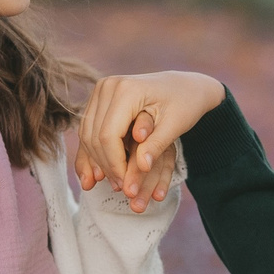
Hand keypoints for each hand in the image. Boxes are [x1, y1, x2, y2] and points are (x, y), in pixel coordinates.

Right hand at [74, 70, 225, 213]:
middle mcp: (108, 86)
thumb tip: (142, 167)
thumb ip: (157, 145)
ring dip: (98, 161)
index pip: (108, 136)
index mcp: (127, 90)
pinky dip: (92, 152)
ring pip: (87, 134)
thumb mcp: (176, 125)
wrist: (184, 86)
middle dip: (106, 166)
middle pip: (94, 136)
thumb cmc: (185, 104)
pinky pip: (88, 129)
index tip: (126, 185)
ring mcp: (101, 90)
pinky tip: (96, 174)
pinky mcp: (98, 98)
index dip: (115, 164)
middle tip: (121, 188)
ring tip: (114, 182)